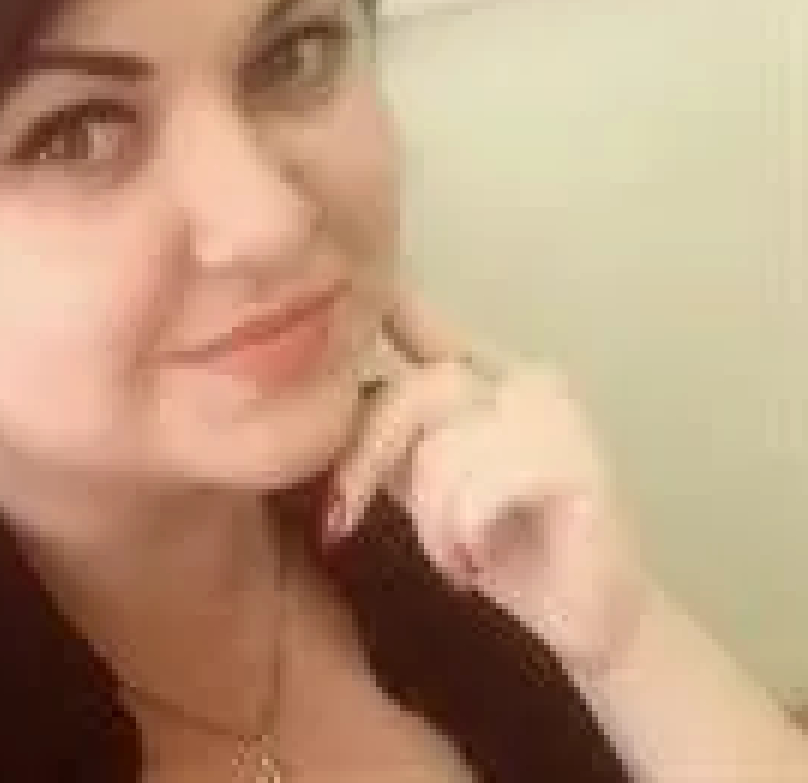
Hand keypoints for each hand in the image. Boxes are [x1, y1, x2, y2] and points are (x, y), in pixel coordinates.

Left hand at [326, 292, 648, 679]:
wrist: (589, 620)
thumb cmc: (506, 547)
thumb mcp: (429, 485)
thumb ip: (391, 438)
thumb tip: (326, 402)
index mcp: (493, 378)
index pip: (432, 328)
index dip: (392, 307)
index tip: (359, 295)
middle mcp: (526, 382)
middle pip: (418, 389)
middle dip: (367, 458)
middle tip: (345, 517)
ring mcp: (556, 416)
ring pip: (441, 448)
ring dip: (430, 520)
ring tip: (454, 555)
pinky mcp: (578, 464)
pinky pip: (478, 487)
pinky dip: (462, 534)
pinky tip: (478, 560)